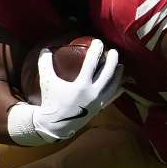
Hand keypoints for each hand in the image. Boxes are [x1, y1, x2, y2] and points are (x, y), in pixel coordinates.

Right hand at [8, 40, 122, 145]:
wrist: (55, 125)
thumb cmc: (50, 101)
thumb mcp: (47, 82)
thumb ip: (45, 64)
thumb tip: (45, 49)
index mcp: (81, 85)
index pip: (91, 63)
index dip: (96, 50)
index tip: (99, 41)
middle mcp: (92, 93)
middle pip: (107, 73)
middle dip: (112, 60)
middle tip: (114, 51)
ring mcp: (97, 102)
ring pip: (112, 86)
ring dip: (118, 75)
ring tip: (121, 65)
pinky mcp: (98, 109)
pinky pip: (111, 98)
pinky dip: (117, 91)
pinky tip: (121, 86)